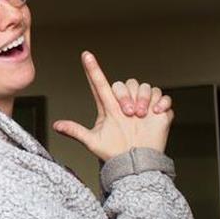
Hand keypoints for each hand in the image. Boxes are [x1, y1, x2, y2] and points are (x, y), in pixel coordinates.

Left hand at [53, 52, 173, 159]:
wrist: (135, 163)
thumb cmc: (113, 152)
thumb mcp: (92, 141)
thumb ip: (75, 131)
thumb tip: (56, 125)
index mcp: (108, 106)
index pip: (99, 83)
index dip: (92, 69)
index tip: (85, 55)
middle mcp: (125, 103)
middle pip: (125, 84)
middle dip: (126, 95)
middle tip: (128, 113)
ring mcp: (142, 106)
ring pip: (144, 86)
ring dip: (143, 99)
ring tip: (140, 116)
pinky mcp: (158, 111)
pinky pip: (163, 96)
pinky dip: (161, 102)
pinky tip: (156, 113)